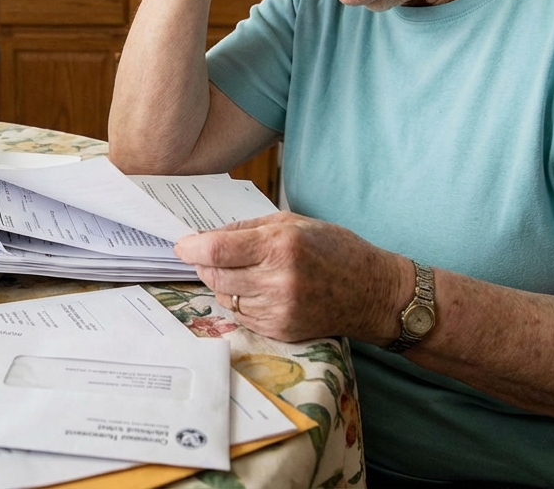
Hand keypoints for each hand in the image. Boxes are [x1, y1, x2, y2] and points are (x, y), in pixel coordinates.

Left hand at [173, 211, 408, 342]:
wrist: (372, 293)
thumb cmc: (334, 249)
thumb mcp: (293, 222)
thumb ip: (247, 228)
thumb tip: (206, 236)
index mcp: (281, 245)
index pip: (217, 250)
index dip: (191, 247)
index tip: (182, 245)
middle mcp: (278, 280)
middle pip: (215, 275)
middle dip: (204, 264)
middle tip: (206, 255)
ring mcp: (279, 309)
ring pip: (224, 296)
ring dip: (222, 283)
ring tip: (240, 271)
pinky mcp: (281, 330)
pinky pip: (241, 315)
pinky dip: (240, 301)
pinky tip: (257, 290)